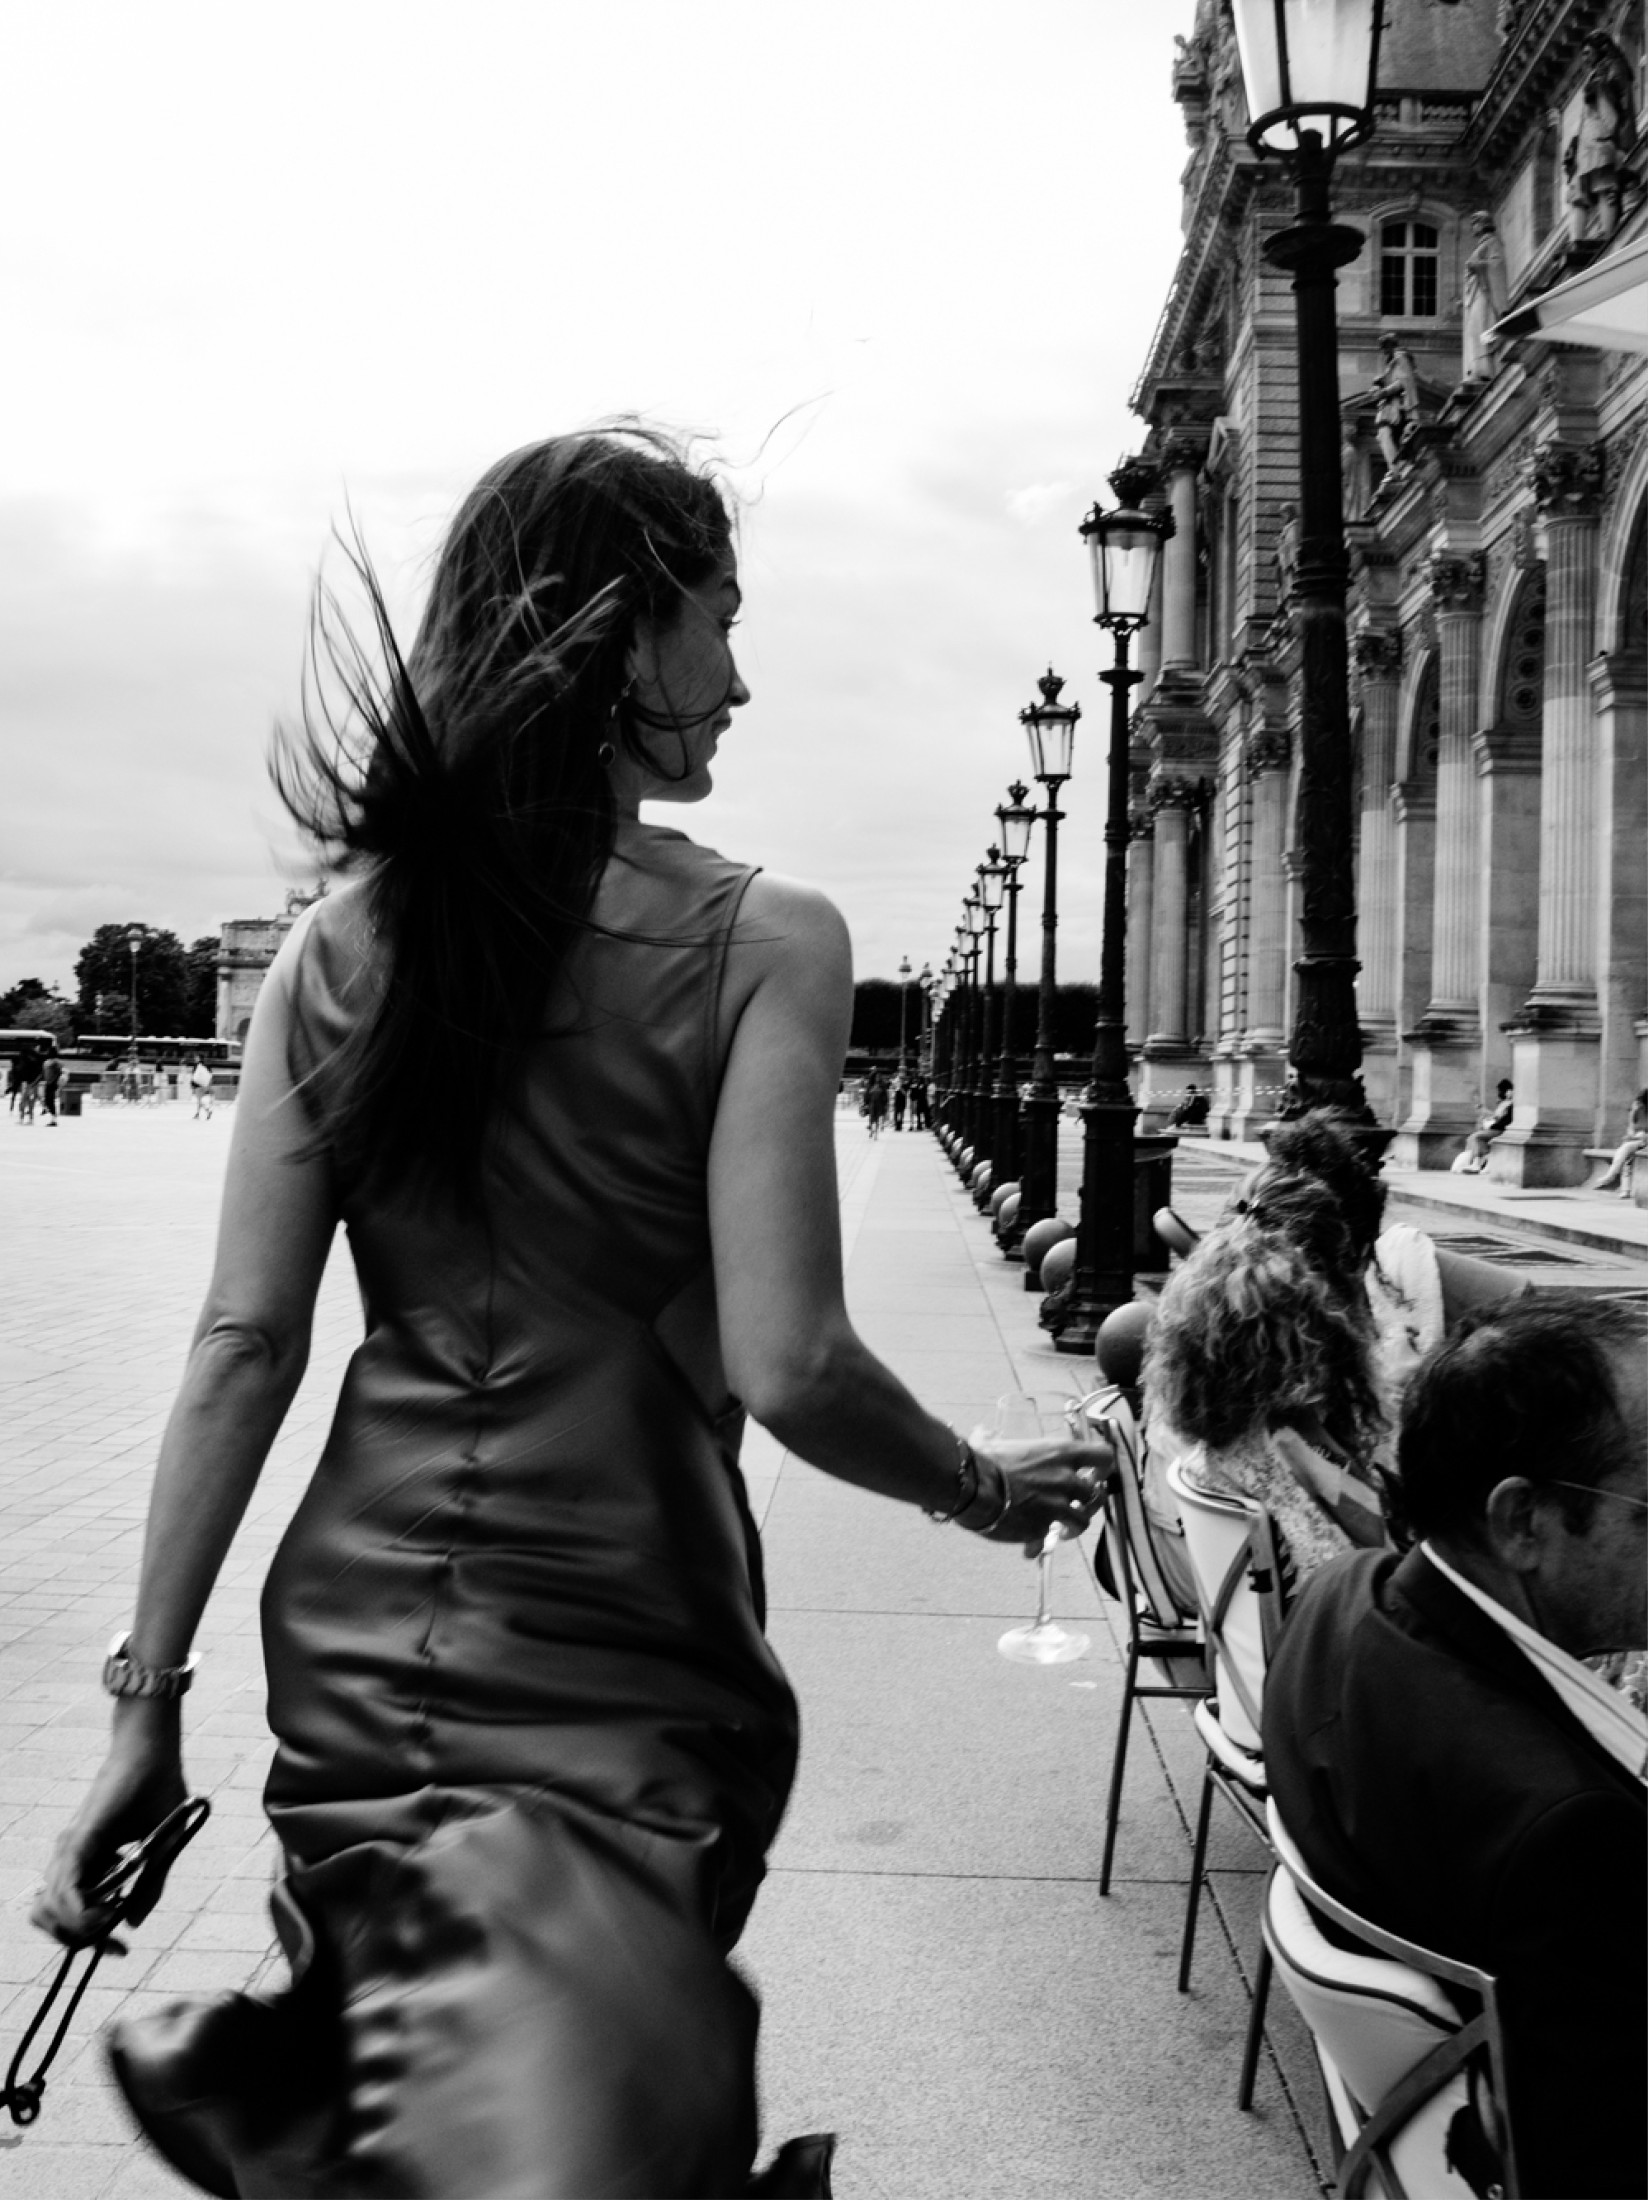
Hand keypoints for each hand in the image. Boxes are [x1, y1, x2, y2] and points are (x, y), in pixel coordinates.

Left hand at [31, 1717, 186, 1950]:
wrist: (155, 1754)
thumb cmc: (160, 1793)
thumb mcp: (161, 1849)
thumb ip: (147, 1886)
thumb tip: (132, 1923)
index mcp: (89, 1861)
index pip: (70, 1912)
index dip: (89, 1938)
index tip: (120, 1950)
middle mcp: (72, 1858)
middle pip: (51, 1919)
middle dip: (78, 1941)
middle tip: (113, 1945)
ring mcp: (71, 1850)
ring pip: (51, 1910)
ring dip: (78, 1930)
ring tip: (109, 1924)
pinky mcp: (78, 1841)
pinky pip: (66, 1890)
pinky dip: (79, 1912)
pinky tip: (105, 1914)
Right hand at [966, 1435, 1113, 1551]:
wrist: (973, 1489)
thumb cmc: (983, 1462)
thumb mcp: (991, 1443)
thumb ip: (993, 1438)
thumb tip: (983, 1432)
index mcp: (1060, 1454)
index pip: (1103, 1456)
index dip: (1103, 1467)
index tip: (1095, 1472)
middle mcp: (1065, 1479)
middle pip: (1096, 1494)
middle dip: (1088, 1501)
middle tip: (1076, 1503)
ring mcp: (1057, 1506)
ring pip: (1083, 1521)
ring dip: (1073, 1526)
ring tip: (1062, 1530)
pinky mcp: (1044, 1528)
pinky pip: (1049, 1541)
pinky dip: (1040, 1545)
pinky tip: (1029, 1547)